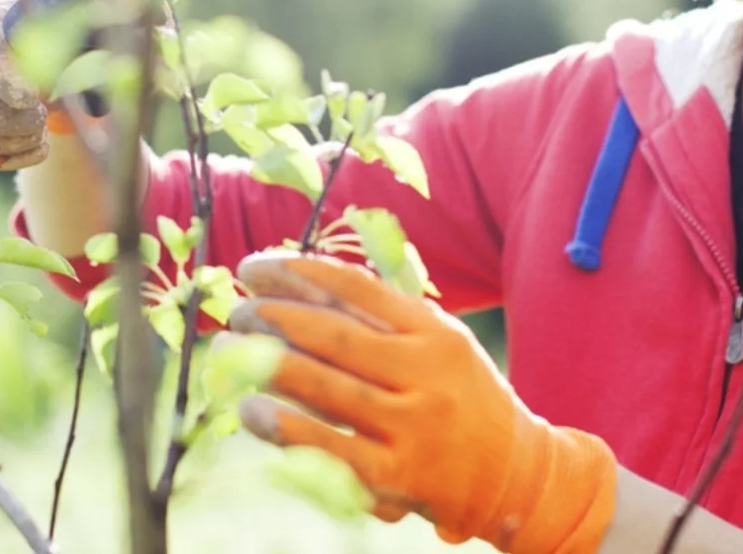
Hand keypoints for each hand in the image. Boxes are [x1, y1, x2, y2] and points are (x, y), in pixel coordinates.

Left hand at [229, 252, 616, 553]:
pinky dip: (287, 429)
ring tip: (227, 351)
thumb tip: (299, 278)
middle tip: (237, 309)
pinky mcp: (399, 477)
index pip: (356, 289)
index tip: (255, 266)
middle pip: (337, 337)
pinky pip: (333, 449)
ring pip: (329, 389)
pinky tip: (251, 411)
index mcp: (433, 331)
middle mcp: (426, 373)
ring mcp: (413, 427)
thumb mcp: (437, 342)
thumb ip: (383, 313)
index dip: (298, 272)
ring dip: (269, 366)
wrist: (515, 474)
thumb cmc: (459, 397)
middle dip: (276, 317)